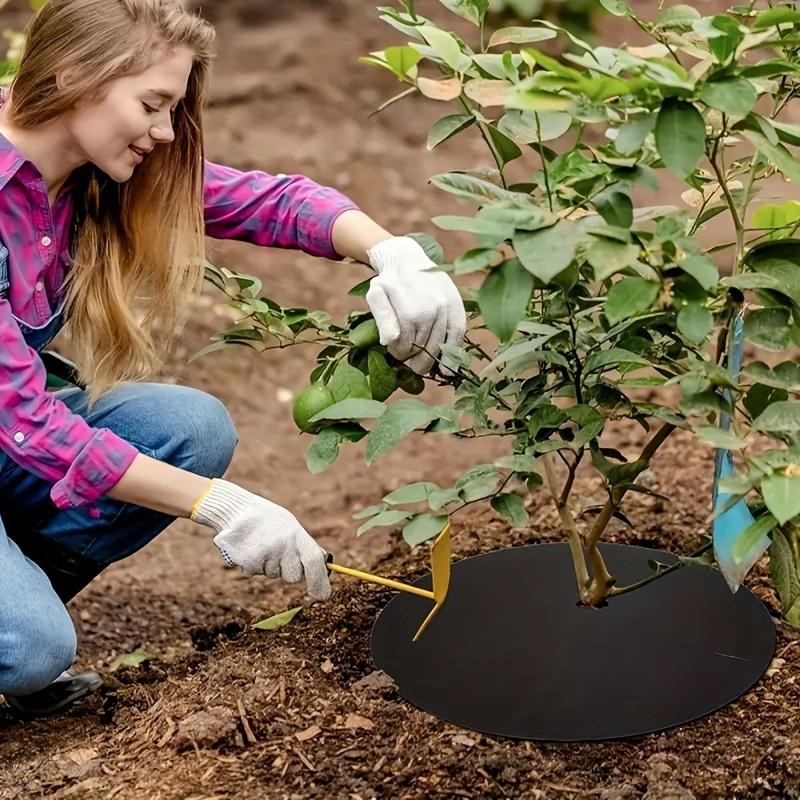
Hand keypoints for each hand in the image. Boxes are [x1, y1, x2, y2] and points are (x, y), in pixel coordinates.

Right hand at [190, 479, 330, 599]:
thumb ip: (304, 546)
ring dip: (266, 564)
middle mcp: (283, 545)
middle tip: (277, 551)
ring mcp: (266, 553)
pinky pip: (253, 572)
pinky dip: (251, 563)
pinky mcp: (248, 561)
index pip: (314, 561)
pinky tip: (248, 547)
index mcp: (297, 534)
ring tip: (259, 543)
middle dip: (286, 571)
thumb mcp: (290, 526)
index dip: (320, 580)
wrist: (236, 509)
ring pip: (272, 574)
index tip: (323, 595)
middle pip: (292, 576)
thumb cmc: (268, 520)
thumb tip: (324, 564)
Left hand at [366, 236, 465, 374]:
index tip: (394, 350)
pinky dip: (452, 357)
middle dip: (413, 357)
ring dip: (429, 359)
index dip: (397, 353)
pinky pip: (457, 338)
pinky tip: (445, 368)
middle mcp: (432, 312)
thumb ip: (382, 318)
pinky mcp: (458, 309)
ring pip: (438, 348)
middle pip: (422, 350)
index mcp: (411, 311)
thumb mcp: (377, 294)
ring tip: (421, 360)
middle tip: (407, 356)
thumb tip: (390, 341)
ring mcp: (447, 311)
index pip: (404, 347)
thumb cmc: (389, 281)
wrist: (409, 258)